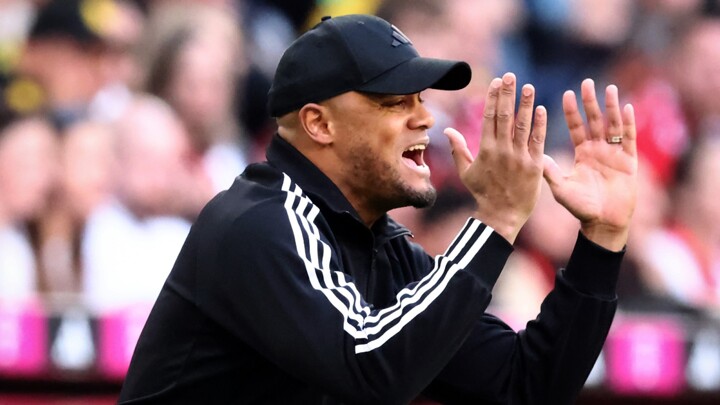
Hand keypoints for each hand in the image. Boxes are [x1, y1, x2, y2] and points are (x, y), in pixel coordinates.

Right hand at [444, 72, 546, 243]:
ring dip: (525, 104)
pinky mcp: (534, 165)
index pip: (489, 117)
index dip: (493, 98)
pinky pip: (537, 141)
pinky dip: (539, 124)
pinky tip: (541, 108)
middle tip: (511, 76)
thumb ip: (457, 149)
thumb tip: (447, 130)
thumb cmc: (482, 193)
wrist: (502, 215)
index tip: (497, 82)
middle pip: (505, 116)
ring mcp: (519, 157)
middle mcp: (502, 151)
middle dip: (507, 94)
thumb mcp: (466, 172)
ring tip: (528, 87)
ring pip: (522, 125)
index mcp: (485, 150)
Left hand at [543, 79, 637, 250]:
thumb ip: (549, 171)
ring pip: (613, 125)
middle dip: (591, 102)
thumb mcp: (562, 188)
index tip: (566, 93)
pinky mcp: (629, 161)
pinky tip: (626, 107)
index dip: (572, 111)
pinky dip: (628, 123)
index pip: (576, 127)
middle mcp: (598, 150)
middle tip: (586, 82)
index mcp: (582, 154)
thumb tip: (533, 155)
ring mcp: (615, 154)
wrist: (604, 223)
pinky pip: (629, 139)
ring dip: (611, 107)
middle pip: (594, 121)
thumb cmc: (581, 208)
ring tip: (608, 88)